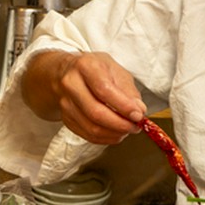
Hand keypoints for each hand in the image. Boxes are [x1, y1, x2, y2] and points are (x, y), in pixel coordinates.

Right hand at [22, 50, 146, 144]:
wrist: (65, 72)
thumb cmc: (95, 69)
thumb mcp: (115, 70)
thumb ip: (129, 90)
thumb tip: (138, 110)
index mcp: (86, 66)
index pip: (104, 90)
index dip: (123, 106)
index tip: (138, 115)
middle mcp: (71, 84)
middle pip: (96, 112)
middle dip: (120, 124)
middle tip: (136, 126)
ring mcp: (66, 103)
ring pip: (92, 128)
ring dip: (115, 133)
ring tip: (128, 129)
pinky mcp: (66, 119)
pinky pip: (88, 135)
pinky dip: (106, 138)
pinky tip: (116, 133)